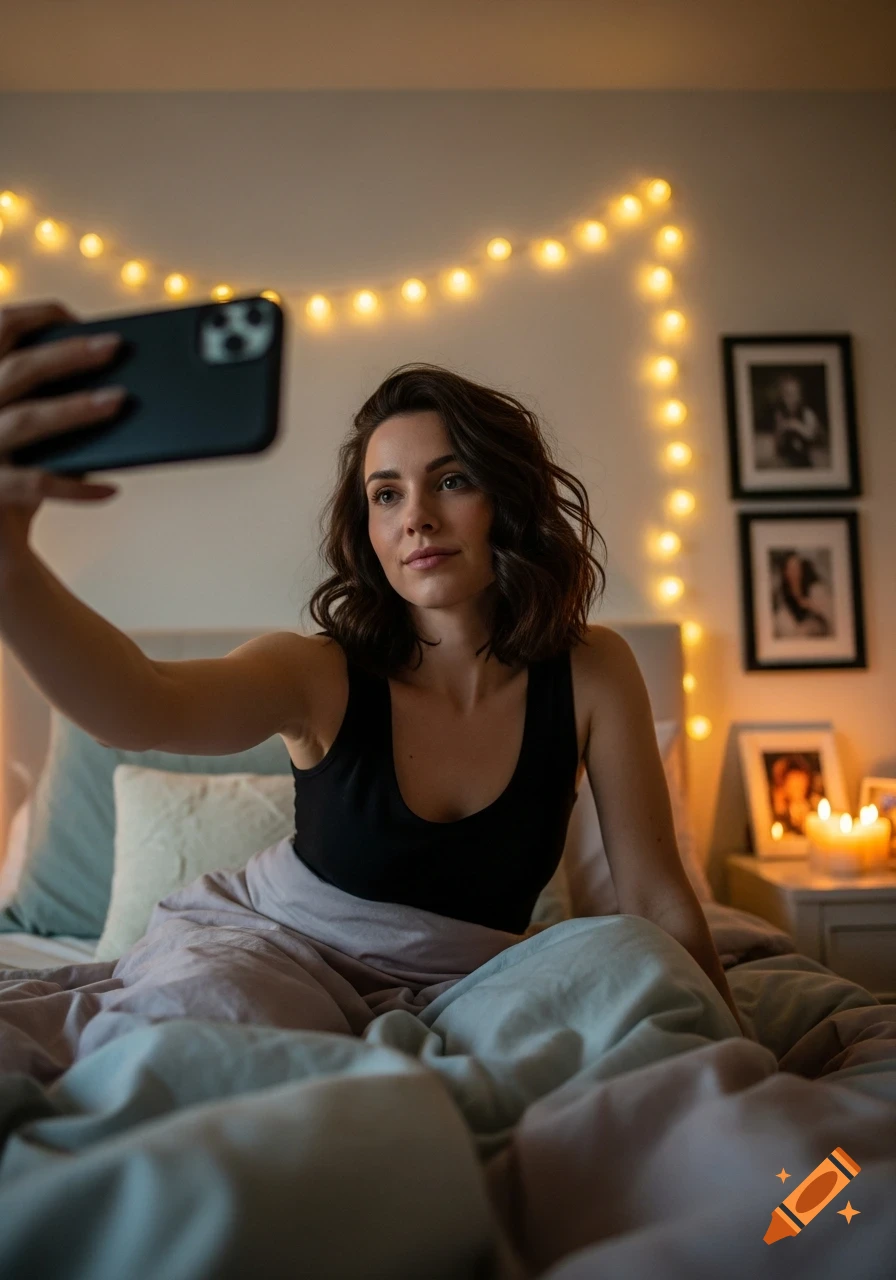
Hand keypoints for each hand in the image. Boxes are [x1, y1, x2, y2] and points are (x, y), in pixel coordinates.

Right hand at [0, 300, 126, 560]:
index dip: (36, 317)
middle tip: (115, 347)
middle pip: (18, 370)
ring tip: (119, 401)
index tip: (76, 319)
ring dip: (75, 409)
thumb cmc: (14, 467)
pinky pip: (36, 485)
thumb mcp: (25, 428)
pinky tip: (110, 489)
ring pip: (27, 420)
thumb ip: (50, 400)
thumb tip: (115, 384)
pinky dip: (76, 488)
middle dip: (68, 354)